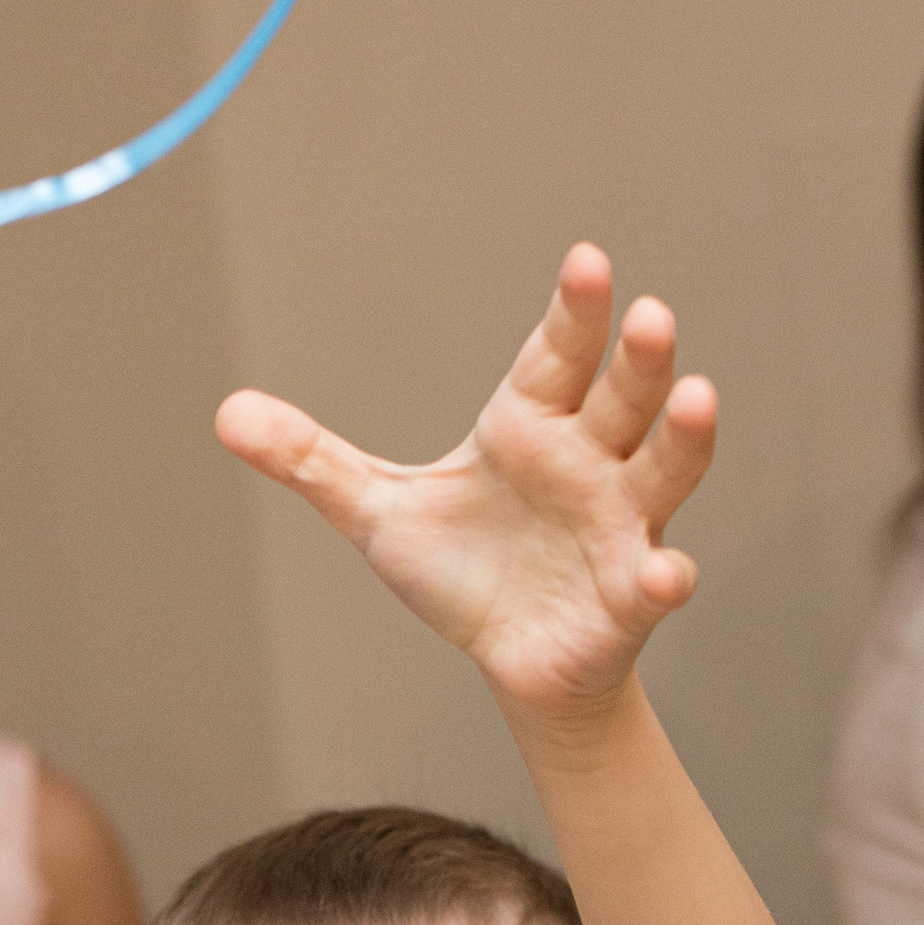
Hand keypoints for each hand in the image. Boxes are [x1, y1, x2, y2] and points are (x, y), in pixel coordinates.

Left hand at [215, 244, 716, 717]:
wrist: (512, 662)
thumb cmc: (464, 572)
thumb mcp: (378, 514)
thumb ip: (311, 461)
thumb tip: (225, 413)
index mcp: (530, 424)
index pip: (559, 353)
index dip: (576, 311)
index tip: (587, 263)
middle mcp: (589, 460)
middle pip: (624, 396)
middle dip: (640, 358)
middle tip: (650, 314)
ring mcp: (620, 524)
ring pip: (665, 468)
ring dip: (684, 437)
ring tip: (699, 398)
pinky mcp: (631, 594)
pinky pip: (658, 580)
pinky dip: (664, 577)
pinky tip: (663, 574)